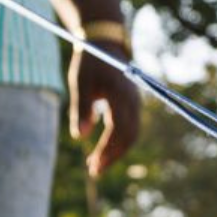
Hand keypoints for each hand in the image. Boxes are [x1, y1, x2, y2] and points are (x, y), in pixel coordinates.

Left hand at [68, 37, 142, 175]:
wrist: (106, 44)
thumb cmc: (90, 63)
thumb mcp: (80, 83)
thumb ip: (82, 108)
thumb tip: (81, 137)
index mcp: (121, 96)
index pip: (119, 130)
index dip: (107, 150)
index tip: (93, 165)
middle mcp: (133, 102)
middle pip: (129, 137)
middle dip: (113, 156)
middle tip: (94, 171)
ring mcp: (136, 104)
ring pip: (132, 135)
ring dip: (116, 152)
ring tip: (97, 164)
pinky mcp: (133, 106)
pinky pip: (130, 129)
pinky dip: (119, 142)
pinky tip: (104, 150)